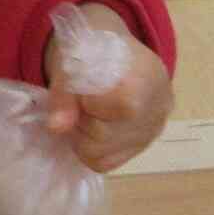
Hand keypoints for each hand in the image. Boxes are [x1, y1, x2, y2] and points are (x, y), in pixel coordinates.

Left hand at [41, 5, 173, 172]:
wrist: (116, 51)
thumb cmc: (92, 51)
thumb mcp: (70, 64)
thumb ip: (63, 95)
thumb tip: (57, 128)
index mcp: (144, 82)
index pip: (107, 113)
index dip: (86, 103)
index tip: (85, 89)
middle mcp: (156, 111)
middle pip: (101, 138)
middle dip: (82, 121)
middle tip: (82, 102)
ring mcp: (153, 132)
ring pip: (102, 156)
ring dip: (85, 136)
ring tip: (89, 112)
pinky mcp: (143, 145)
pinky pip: (107, 163)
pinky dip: (93, 148)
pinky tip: (95, 124)